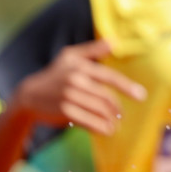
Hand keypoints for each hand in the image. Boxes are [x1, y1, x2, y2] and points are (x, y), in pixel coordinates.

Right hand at [9, 38, 145, 135]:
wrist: (29, 94)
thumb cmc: (54, 74)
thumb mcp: (70, 56)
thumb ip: (92, 49)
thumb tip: (114, 41)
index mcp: (80, 67)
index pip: (109, 77)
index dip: (127, 87)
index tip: (141, 96)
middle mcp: (75, 81)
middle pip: (107, 98)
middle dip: (118, 109)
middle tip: (122, 115)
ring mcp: (69, 97)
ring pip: (100, 111)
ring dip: (112, 120)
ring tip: (115, 124)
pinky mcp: (65, 111)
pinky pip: (90, 122)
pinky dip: (101, 128)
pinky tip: (107, 130)